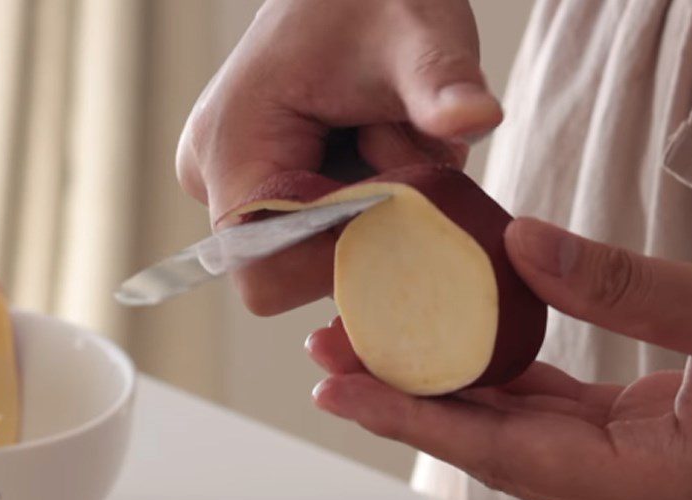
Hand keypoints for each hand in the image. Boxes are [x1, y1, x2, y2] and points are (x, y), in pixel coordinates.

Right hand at [177, 0, 500, 314]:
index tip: (394, 212)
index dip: (338, 265)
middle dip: (363, 235)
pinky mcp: (263, 189)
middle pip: (293, 271)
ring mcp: (236, 186)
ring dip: (371, 220)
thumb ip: (440, 83)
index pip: (267, 273)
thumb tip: (477, 117)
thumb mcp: (418, 34)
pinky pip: (318, 234)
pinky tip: (374, 150)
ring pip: (313, 256)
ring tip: (386, 140)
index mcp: (230, 148)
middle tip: (398, 159)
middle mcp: (215, 177)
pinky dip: (364, 211)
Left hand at [307, 220, 691, 499]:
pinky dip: (501, 381)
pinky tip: (459, 347)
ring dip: (448, 389)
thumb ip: (632, 288)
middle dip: (410, 400)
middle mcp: (634, 491)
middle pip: (493, 445)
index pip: (502, 453)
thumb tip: (522, 246)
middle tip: (334, 355)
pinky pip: (552, 413)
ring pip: (516, 430)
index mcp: (660, 485)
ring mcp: (637, 472)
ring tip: (378, 345)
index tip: (341, 387)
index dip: (415, 418)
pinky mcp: (643, 443)